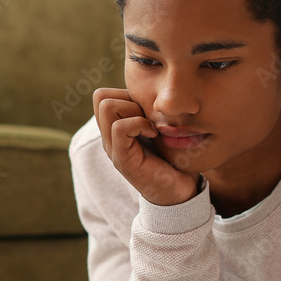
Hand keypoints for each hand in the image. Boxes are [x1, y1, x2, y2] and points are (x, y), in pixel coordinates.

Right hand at [93, 88, 200, 206]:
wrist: (179, 192)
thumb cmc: (173, 158)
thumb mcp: (158, 127)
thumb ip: (148, 111)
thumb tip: (152, 88)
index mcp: (114, 129)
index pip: (102, 95)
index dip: (125, 93)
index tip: (147, 110)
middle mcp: (108, 138)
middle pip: (100, 97)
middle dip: (128, 98)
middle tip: (148, 116)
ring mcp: (113, 149)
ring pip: (107, 107)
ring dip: (134, 110)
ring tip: (150, 126)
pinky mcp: (122, 160)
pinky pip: (120, 128)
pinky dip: (140, 124)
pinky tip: (154, 134)